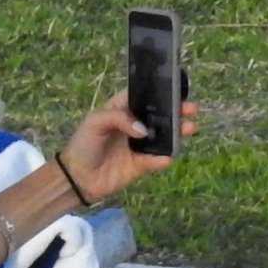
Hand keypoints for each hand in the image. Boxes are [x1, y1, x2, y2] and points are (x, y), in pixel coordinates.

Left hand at [56, 90, 198, 205]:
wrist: (76, 177)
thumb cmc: (83, 144)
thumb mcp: (95, 122)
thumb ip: (119, 118)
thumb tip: (143, 130)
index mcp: (121, 110)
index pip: (143, 97)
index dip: (158, 92)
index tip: (176, 90)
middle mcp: (133, 126)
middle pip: (159, 116)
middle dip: (176, 111)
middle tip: (191, 109)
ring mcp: (138, 146)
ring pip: (162, 137)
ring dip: (177, 132)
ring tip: (190, 128)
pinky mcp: (140, 165)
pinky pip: (156, 160)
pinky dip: (163, 158)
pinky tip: (168, 156)